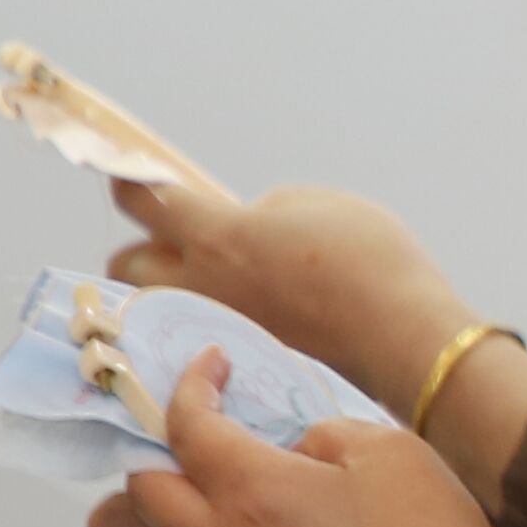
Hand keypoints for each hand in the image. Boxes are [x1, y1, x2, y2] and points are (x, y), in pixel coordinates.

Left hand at [104, 177, 470, 395]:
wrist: (401, 335)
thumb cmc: (370, 259)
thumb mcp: (318, 204)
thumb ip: (265, 208)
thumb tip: (249, 224)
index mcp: (217, 236)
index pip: (142, 200)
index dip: (128, 178)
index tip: (129, 171)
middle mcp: (202, 286)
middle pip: (125, 265)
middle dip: (140, 246)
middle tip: (173, 236)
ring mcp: (219, 327)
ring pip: (152, 307)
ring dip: (160, 288)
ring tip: (197, 276)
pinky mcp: (242, 355)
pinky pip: (193, 331)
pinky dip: (199, 317)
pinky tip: (237, 307)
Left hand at [110, 350, 509, 526]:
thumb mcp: (384, 448)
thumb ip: (318, 433)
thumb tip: (291, 449)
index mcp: (253, 489)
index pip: (185, 426)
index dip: (193, 384)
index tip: (216, 363)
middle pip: (139, 499)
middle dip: (152, 455)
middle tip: (195, 434)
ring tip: (210, 504)